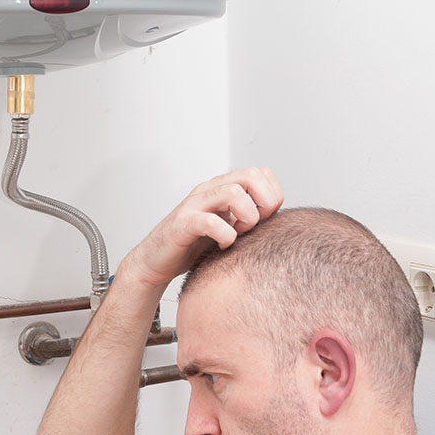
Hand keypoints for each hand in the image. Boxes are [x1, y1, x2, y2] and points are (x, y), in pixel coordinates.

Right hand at [123, 167, 283, 287]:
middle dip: (263, 203)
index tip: (266, 219)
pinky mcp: (183, 224)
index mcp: (223, 187)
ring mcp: (195, 205)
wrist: (156, 261)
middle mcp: (210, 190)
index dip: (272, 196)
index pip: (261, 174)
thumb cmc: (193, 245)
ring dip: (245, 217)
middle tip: (255, 225)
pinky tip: (224, 245)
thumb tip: (278, 218)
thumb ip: (249, 217)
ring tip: (239, 234)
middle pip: (250, 175)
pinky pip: (210, 222)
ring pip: (233, 192)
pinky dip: (225, 236)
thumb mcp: (229, 226)